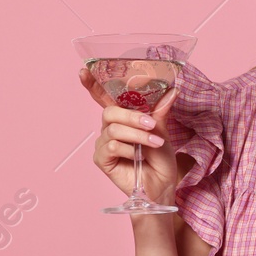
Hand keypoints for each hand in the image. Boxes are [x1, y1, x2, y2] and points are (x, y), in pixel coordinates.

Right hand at [84, 65, 182, 202]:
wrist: (162, 185)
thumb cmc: (160, 159)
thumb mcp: (162, 131)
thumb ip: (160, 112)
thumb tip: (172, 90)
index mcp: (122, 118)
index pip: (104, 98)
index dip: (93, 84)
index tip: (83, 70)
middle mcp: (109, 128)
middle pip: (110, 112)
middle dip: (132, 117)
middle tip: (151, 124)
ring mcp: (104, 144)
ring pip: (113, 130)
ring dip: (137, 135)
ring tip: (154, 143)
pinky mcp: (101, 159)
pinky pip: (110, 146)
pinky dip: (128, 150)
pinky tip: (138, 157)